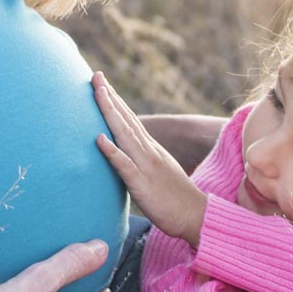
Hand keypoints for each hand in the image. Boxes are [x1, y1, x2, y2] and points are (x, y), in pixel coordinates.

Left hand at [93, 72, 207, 246]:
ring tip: (96, 92)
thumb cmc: (176, 201)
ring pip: (125, 135)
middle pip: (127, 120)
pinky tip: (99, 139)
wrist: (197, 216)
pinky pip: (125, 166)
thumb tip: (128, 158)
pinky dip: (112, 151)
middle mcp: (149, 153)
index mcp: (151, 151)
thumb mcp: (159, 174)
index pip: (131, 121)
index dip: (116, 101)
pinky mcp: (143, 185)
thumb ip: (144, 163)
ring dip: (110, 113)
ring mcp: (146, 167)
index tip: (102, 83)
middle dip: (110, 97)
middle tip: (95, 75)